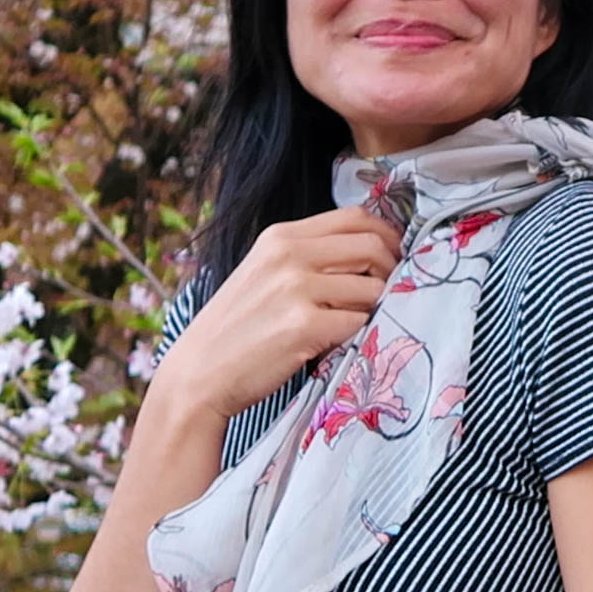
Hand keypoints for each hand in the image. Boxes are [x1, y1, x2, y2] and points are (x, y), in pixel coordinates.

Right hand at [151, 207, 401, 420]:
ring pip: (373, 289)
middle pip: (372, 247)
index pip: (356, 217)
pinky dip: (358, 334)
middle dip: (391, 271)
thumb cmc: (236, 328)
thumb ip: (311, 256)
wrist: (198, 374)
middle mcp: (290, 254)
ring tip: (349, 323)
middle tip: (387, 293)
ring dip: (374, 309)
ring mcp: (297, 289)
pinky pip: (360, 323)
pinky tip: (336, 342)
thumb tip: (373, 252)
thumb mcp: (265, 272)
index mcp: (282, 236)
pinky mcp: (305, 326)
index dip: (386, 236)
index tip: (394, 256)